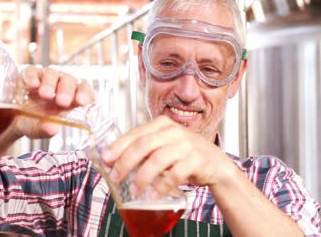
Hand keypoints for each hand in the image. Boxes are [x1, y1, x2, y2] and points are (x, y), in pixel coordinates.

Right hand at [9, 66, 94, 138]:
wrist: (13, 118)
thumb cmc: (33, 122)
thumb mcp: (37, 129)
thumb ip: (44, 130)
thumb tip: (52, 128)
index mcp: (70, 98)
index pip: (84, 91)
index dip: (85, 94)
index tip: (81, 102)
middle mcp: (60, 85)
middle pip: (69, 81)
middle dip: (66, 90)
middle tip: (62, 102)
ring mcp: (45, 78)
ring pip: (52, 74)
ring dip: (50, 84)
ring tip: (45, 95)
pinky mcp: (29, 74)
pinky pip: (32, 71)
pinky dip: (32, 77)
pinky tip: (32, 85)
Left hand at [101, 116, 235, 196]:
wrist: (214, 162)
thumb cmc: (183, 153)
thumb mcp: (161, 146)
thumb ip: (141, 150)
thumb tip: (112, 160)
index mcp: (161, 124)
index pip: (135, 134)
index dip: (118, 147)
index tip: (106, 159)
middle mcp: (173, 131)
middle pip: (143, 145)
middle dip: (126, 162)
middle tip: (116, 177)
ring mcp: (186, 145)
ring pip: (158, 160)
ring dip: (143, 177)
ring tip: (135, 190)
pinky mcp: (196, 160)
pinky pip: (175, 174)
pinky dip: (162, 186)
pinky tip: (153, 194)